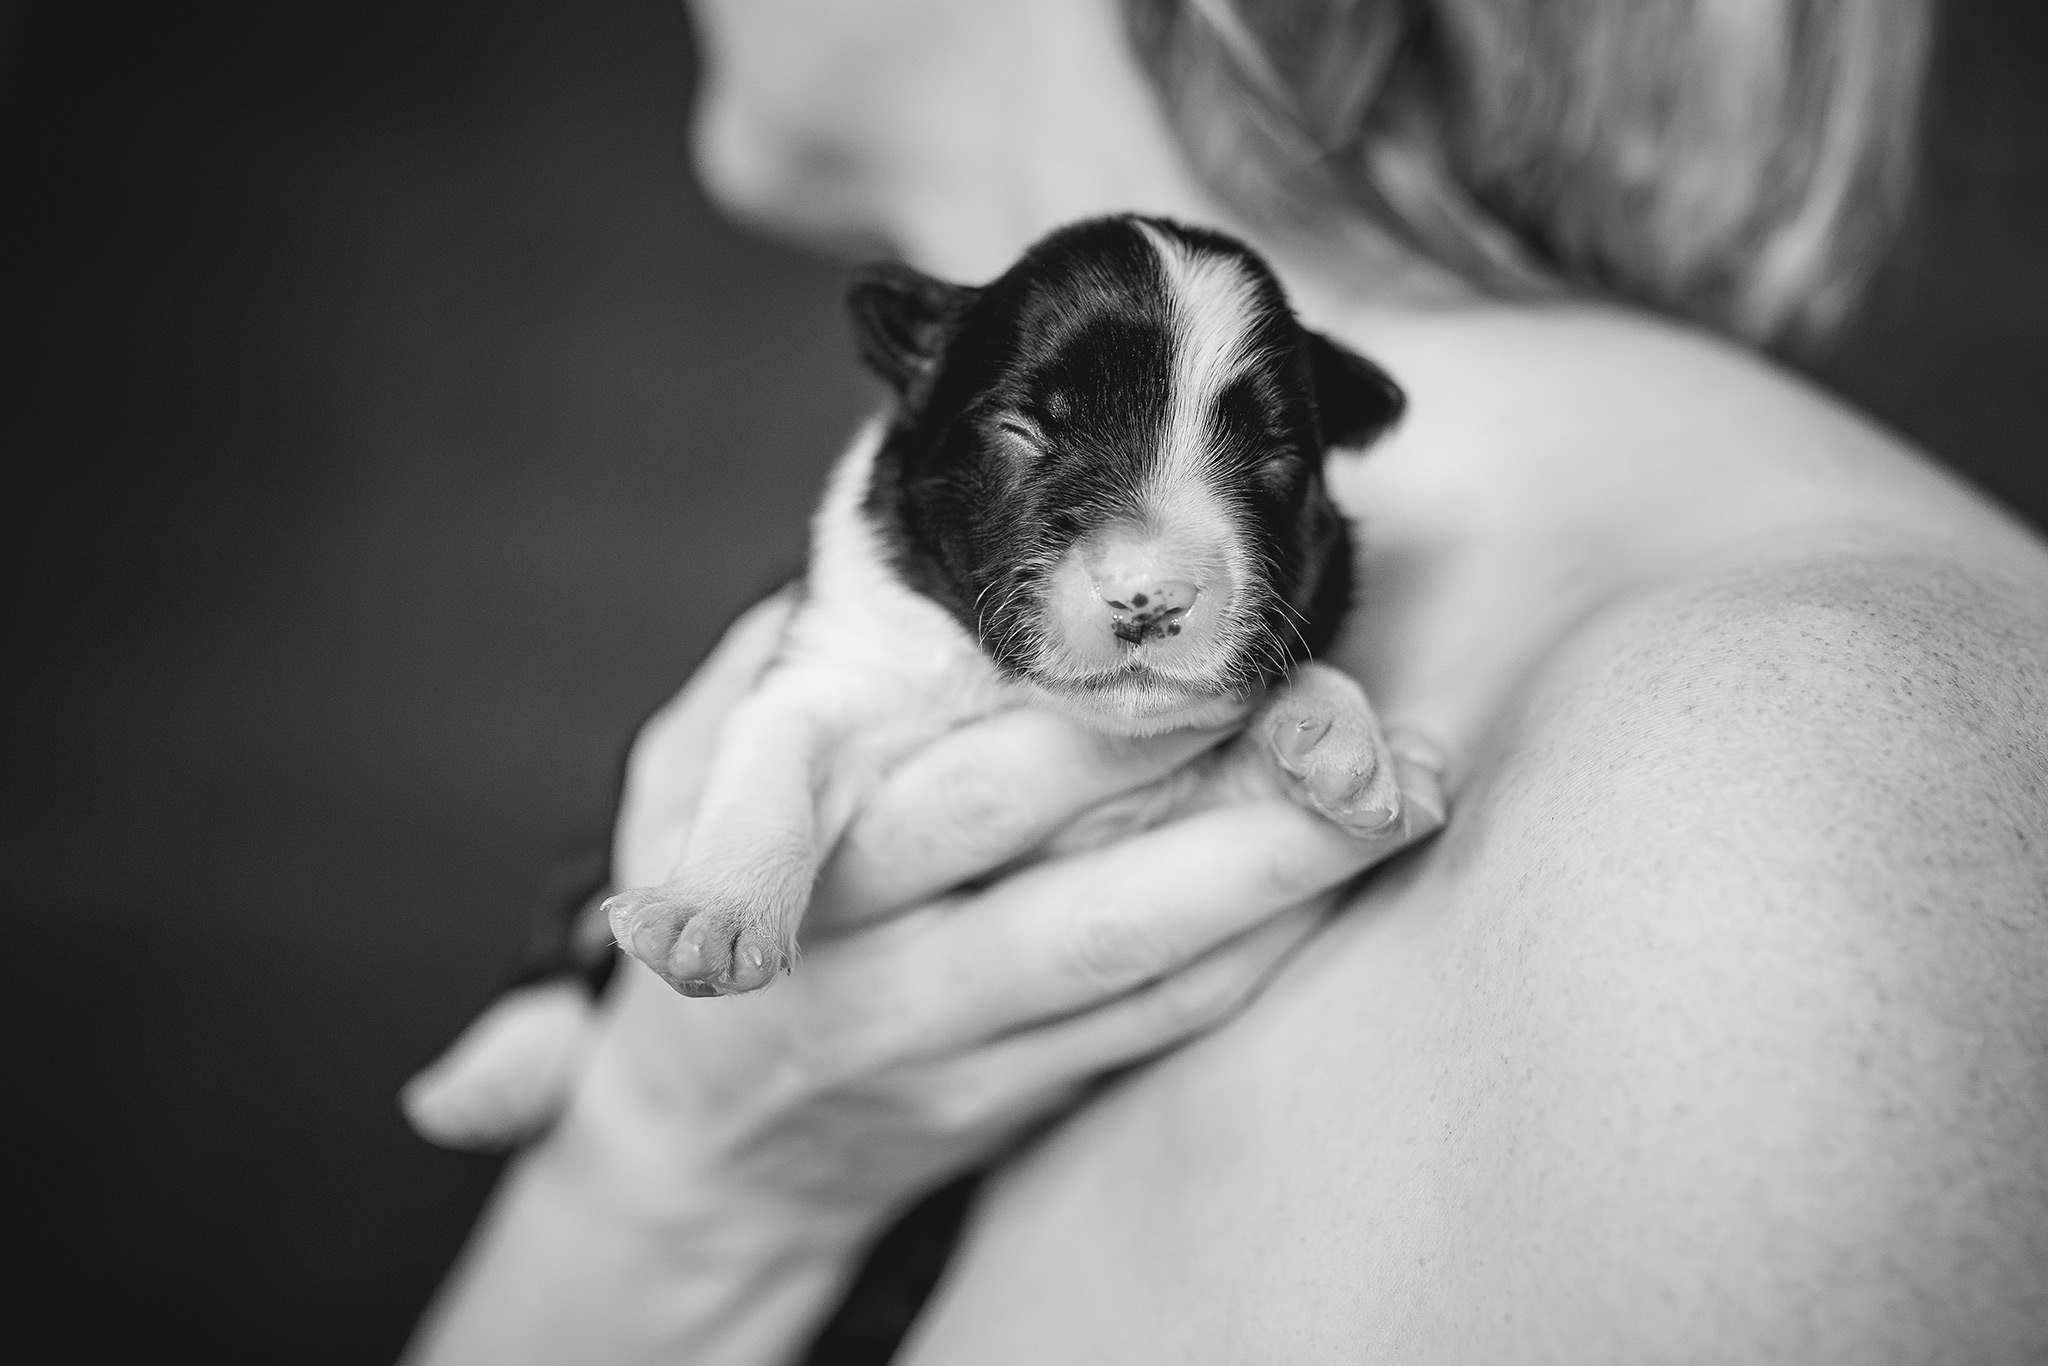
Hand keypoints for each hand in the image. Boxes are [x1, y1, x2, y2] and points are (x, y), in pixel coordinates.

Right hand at [406, 591, 1446, 1363]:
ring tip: (1396, 780)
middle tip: (1323, 684)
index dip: (981, 743)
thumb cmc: (702, 901)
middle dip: (1183, 754)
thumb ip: (768, 657)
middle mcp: (848, 946)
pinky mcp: (1008, 1099)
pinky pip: (1150, 1021)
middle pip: (1025, 844)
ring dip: (1268, 863)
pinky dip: (1257, 945)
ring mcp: (933, 1038)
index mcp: (742, 834)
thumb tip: (905, 510)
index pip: (808, 787)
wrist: (714, 1154)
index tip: (1133, 682)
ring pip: (1120, 948)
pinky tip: (1346, 871)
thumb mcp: (676, 775)